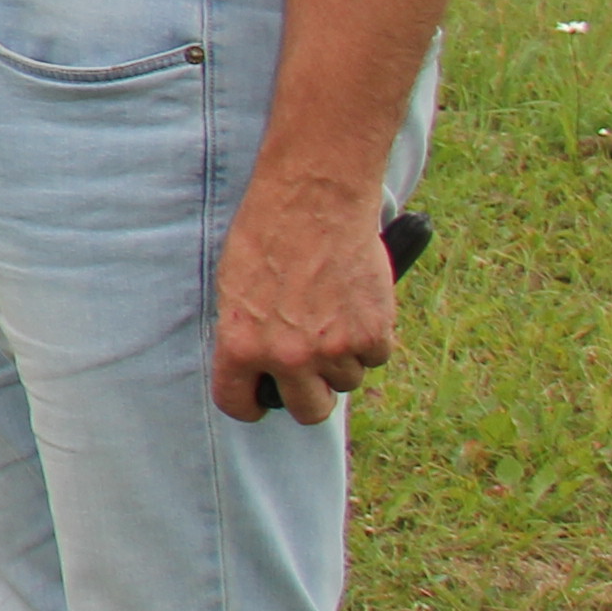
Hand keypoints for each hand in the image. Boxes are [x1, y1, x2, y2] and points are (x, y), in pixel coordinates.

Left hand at [214, 178, 401, 424]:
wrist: (314, 199)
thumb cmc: (267, 233)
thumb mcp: (235, 288)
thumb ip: (248, 334)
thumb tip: (261, 366)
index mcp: (241, 345)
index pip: (240, 404)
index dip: (252, 403)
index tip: (261, 399)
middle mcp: (287, 356)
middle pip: (308, 411)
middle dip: (309, 394)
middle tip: (311, 370)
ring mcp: (333, 350)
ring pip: (346, 380)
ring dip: (342, 357)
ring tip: (331, 310)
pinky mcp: (373, 335)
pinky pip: (376, 356)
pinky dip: (371, 336)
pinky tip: (356, 302)